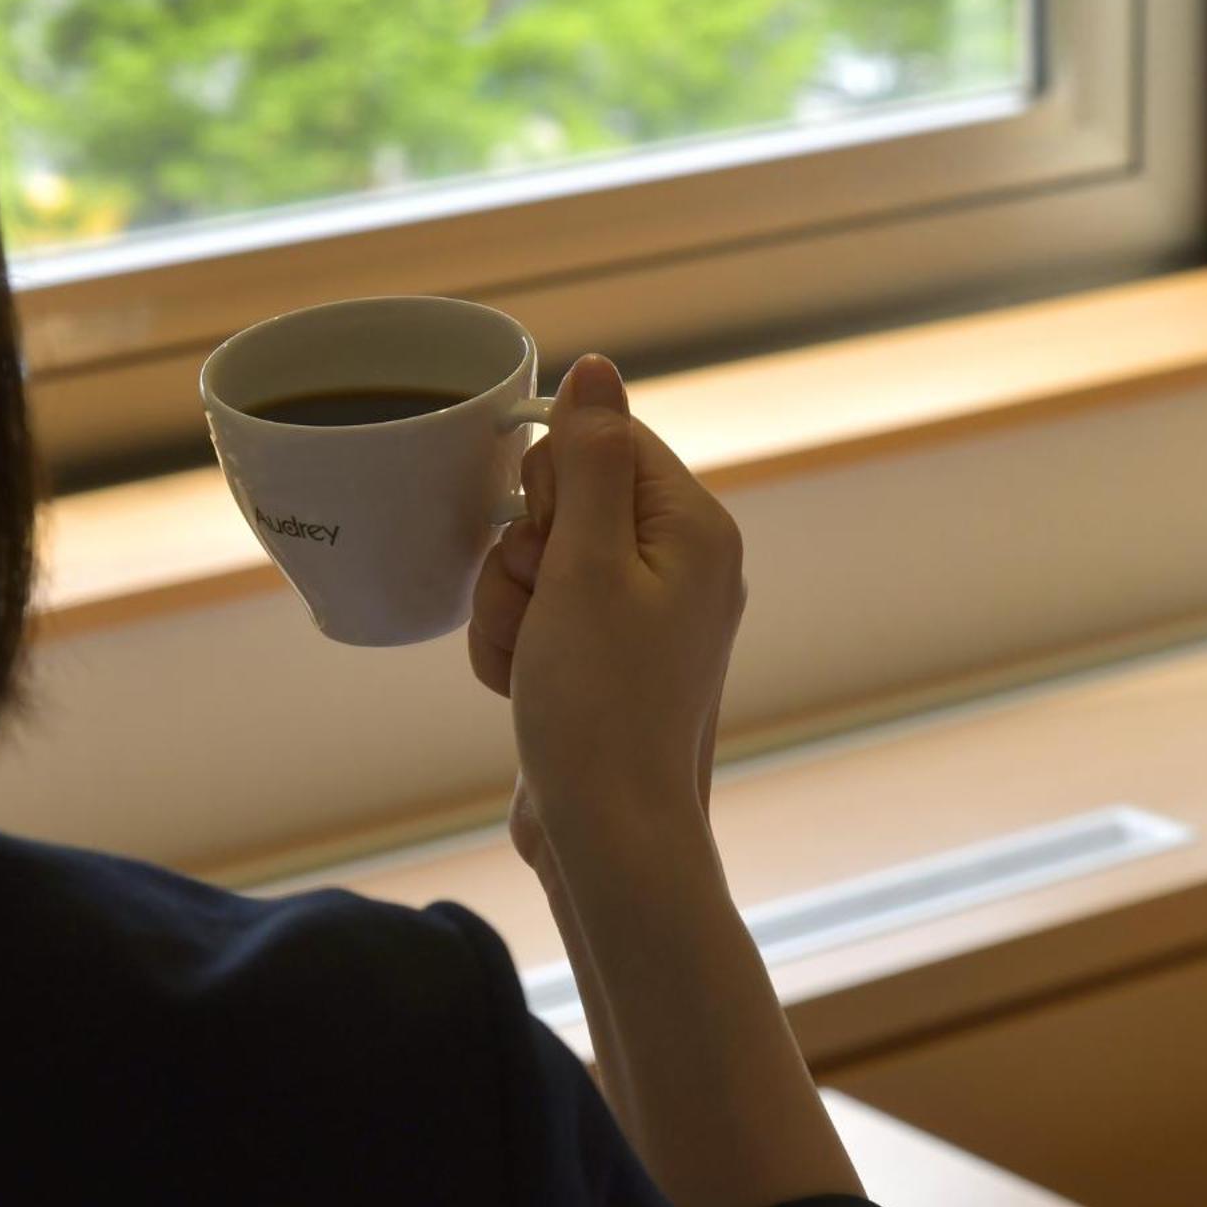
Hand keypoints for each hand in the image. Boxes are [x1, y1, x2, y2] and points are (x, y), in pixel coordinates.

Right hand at [468, 355, 743, 865]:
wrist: (608, 838)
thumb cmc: (599, 706)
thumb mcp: (586, 566)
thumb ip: (587, 462)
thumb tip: (599, 368)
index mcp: (696, 530)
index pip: (605, 443)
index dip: (551, 486)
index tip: (551, 544)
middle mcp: (683, 566)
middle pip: (563, 503)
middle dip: (524, 557)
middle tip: (542, 611)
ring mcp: (645, 617)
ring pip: (537, 564)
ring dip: (509, 609)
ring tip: (532, 663)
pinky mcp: (607, 659)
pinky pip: (539, 617)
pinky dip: (517, 647)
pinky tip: (526, 689)